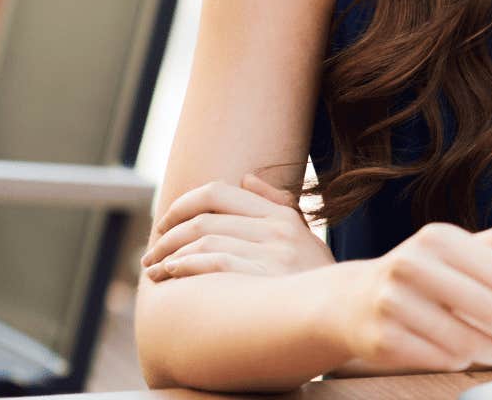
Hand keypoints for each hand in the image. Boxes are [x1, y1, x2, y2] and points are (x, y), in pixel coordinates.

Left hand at [142, 175, 332, 280]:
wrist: (341, 312)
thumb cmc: (314, 279)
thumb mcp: (303, 237)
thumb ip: (277, 206)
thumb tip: (247, 180)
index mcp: (280, 215)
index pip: (219, 193)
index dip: (183, 205)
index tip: (164, 223)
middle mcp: (275, 230)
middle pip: (203, 219)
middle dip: (166, 236)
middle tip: (150, 254)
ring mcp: (271, 253)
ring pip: (202, 241)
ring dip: (168, 255)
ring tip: (155, 270)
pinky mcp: (262, 278)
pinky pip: (211, 263)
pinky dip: (183, 267)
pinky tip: (171, 276)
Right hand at [322, 220, 491, 372]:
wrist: (355, 300)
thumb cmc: (425, 272)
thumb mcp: (463, 245)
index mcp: (439, 237)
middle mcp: (411, 265)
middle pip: (491, 309)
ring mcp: (392, 304)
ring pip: (467, 342)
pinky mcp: (382, 340)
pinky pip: (443, 360)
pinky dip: (461, 360)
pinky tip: (461, 351)